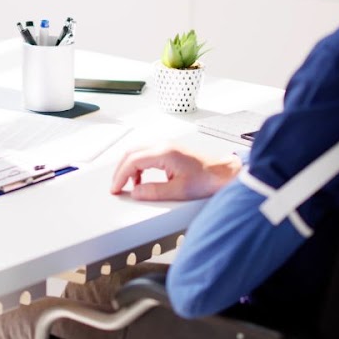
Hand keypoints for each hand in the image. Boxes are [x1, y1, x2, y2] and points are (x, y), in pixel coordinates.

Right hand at [109, 146, 240, 201]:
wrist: (222, 173)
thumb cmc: (207, 179)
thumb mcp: (179, 190)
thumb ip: (154, 191)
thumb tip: (136, 192)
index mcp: (164, 153)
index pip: (132, 161)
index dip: (120, 176)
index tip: (116, 188)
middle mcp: (163, 145)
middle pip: (131, 153)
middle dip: (120, 170)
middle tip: (117, 186)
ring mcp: (166, 145)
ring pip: (137, 152)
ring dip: (129, 167)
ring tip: (128, 185)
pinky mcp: (169, 150)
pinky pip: (146, 154)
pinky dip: (138, 165)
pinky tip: (141, 179)